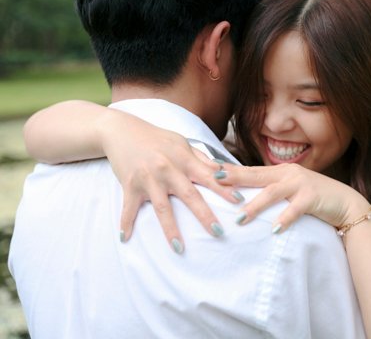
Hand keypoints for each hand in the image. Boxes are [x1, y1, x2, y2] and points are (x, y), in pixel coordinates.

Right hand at [98, 109, 244, 251]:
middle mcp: (168, 170)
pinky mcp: (130, 186)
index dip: (224, 189)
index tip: (239, 202)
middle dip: (204, 215)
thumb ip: (203, 159)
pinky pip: (128, 208)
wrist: (123, 131)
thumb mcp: (183, 144)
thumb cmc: (158, 139)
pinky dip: (126, 223)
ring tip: (179, 248)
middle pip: (189, 196)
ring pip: (161, 208)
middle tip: (218, 232)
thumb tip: (226, 171)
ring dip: (170, 229)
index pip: (209, 176)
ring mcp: (148, 179)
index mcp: (184, 160)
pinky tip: (126, 238)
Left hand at [215, 163, 370, 232]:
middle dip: (235, 178)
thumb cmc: (313, 197)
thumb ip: (271, 188)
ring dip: (256, 205)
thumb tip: (244, 195)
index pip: (251, 170)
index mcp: (280, 171)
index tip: (210, 170)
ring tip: (240, 218)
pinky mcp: (312, 197)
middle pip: (257, 175)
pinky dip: (285, 219)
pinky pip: (296, 209)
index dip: (231, 170)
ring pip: (273, 193)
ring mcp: (301, 184)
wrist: (344, 202)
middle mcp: (288, 174)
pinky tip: (274, 229)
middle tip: (215, 182)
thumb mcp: (290, 189)